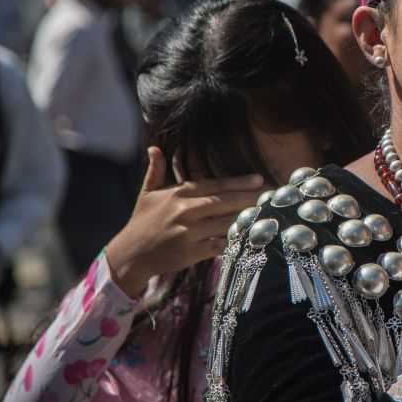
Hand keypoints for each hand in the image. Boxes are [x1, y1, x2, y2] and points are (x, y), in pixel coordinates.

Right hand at [105, 147, 265, 297]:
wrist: (129, 255)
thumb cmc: (142, 222)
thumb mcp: (147, 193)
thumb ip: (156, 170)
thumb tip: (154, 147)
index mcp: (178, 193)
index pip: (215, 185)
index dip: (239, 182)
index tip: (259, 180)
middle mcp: (184, 210)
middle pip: (224, 202)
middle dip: (250, 198)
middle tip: (272, 195)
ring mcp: (188, 232)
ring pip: (225, 223)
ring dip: (247, 219)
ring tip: (268, 214)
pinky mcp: (191, 252)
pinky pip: (219, 245)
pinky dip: (234, 241)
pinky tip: (250, 238)